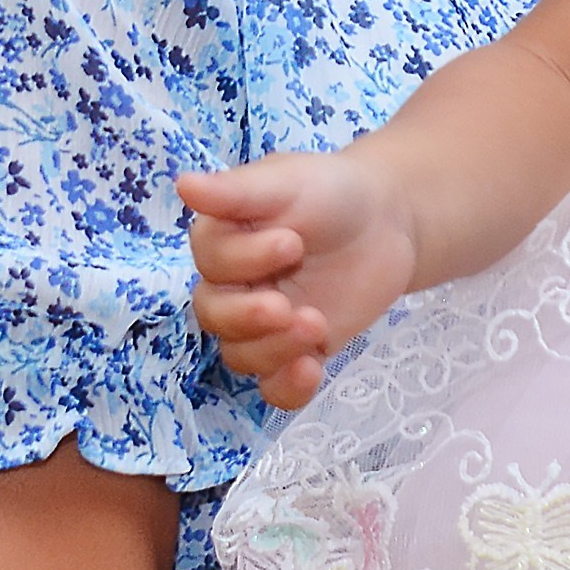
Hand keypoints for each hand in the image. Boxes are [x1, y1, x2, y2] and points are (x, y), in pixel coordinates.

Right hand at [179, 150, 417, 410]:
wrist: (387, 220)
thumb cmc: (330, 192)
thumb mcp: (287, 181)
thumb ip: (237, 190)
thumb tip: (182, 184)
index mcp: (223, 241)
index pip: (211, 263)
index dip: (245, 260)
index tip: (292, 243)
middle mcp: (233, 286)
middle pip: (215, 317)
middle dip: (248, 317)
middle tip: (287, 307)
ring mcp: (263, 324)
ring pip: (241, 355)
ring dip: (273, 349)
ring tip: (316, 325)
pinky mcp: (295, 351)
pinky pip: (274, 387)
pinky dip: (287, 388)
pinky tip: (312, 370)